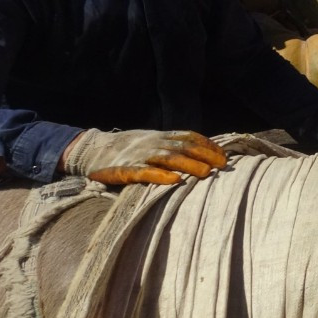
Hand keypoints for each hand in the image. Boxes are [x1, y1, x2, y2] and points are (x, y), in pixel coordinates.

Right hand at [63, 128, 227, 184]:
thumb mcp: (152, 142)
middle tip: (222, 165)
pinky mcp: (125, 169)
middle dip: (205, 155)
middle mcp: (153, 143)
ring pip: (168, 158)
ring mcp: (140, 155)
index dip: (208, 145)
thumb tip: (202, 156)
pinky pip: (144, 173)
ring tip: (206, 173)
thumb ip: (172, 146)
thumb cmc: (128, 149)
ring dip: (189, 165)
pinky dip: (160, 176)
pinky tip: (174, 181)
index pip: (190, 137)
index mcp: (161, 137)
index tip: (224, 155)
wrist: (93, 149)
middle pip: (184, 148)